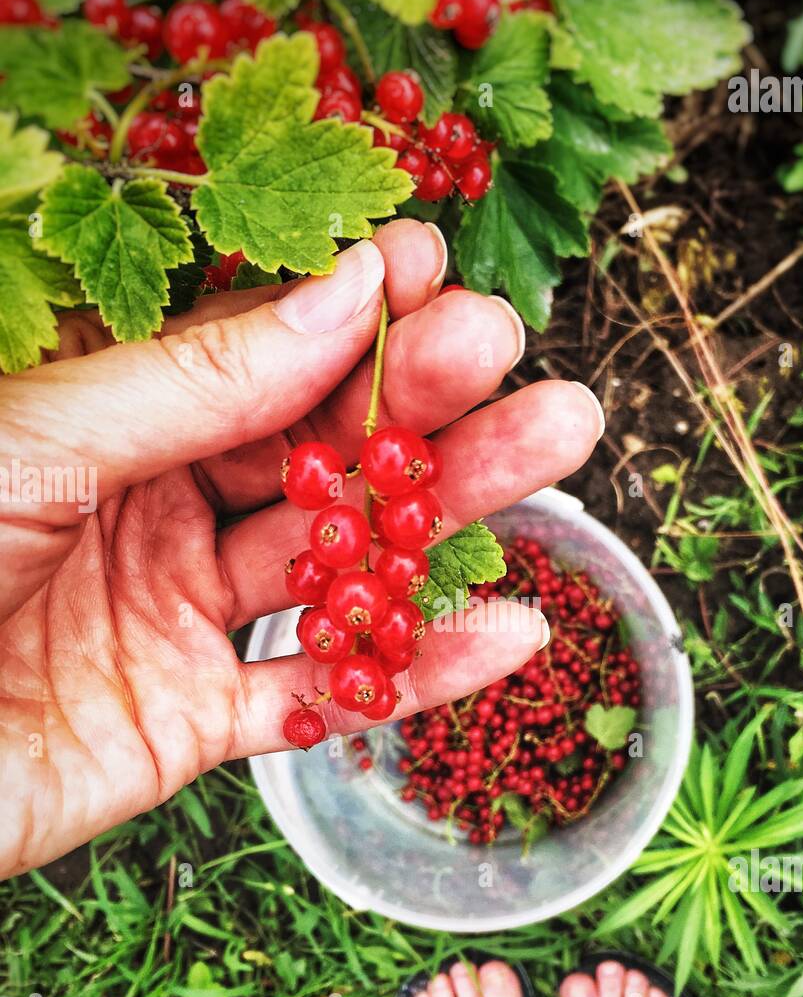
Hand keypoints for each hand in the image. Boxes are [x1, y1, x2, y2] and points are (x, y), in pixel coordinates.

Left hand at [0, 220, 602, 877]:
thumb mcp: (37, 444)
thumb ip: (197, 381)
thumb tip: (341, 291)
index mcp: (98, 428)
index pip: (247, 361)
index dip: (341, 318)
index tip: (433, 270)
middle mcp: (146, 515)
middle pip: (312, 458)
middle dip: (420, 409)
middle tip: (518, 362)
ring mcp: (173, 620)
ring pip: (335, 565)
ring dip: (449, 520)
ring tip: (556, 451)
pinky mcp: (188, 725)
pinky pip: (313, 698)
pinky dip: (410, 676)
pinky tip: (505, 634)